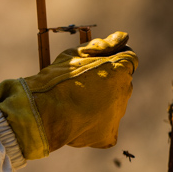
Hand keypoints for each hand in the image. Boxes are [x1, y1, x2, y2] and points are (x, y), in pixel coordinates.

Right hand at [0, 31, 137, 159]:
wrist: (43, 111)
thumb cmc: (56, 80)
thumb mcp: (74, 55)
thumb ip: (101, 45)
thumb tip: (123, 37)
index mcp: (120, 69)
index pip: (129, 60)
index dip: (111, 60)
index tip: (95, 65)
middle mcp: (125, 91)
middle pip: (121, 84)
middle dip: (107, 83)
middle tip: (80, 85)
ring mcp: (117, 114)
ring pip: (113, 106)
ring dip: (100, 103)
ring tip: (75, 104)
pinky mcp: (108, 134)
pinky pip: (107, 129)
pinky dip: (96, 125)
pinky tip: (79, 121)